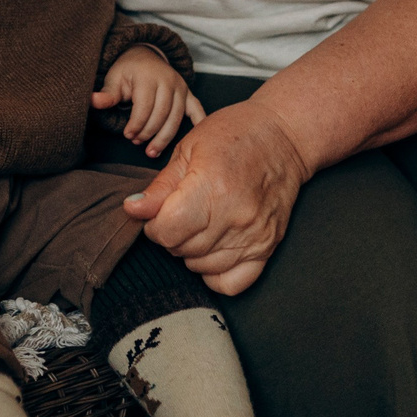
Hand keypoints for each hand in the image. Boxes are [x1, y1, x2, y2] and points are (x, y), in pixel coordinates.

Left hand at [89, 46, 205, 158]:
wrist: (144, 56)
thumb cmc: (127, 71)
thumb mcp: (114, 79)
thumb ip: (107, 94)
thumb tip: (92, 101)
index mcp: (149, 77)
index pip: (144, 107)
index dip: (136, 125)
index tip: (127, 135)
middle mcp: (168, 80)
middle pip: (161, 115)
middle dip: (148, 133)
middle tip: (137, 142)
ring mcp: (181, 87)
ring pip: (176, 118)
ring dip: (164, 137)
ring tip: (152, 150)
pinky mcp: (188, 93)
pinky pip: (197, 109)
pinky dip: (200, 122)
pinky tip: (199, 136)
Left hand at [122, 99, 309, 294]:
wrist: (284, 135)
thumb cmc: (235, 134)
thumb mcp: (188, 149)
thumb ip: (160, 187)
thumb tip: (132, 210)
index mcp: (212, 187)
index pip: (167, 230)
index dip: (155, 223)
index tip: (160, 210)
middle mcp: (235, 216)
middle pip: (181, 249)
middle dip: (171, 234)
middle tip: (180, 212)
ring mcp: (254, 235)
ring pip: (202, 266)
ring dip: (190, 251)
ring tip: (199, 224)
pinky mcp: (267, 247)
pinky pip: (232, 282)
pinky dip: (214, 273)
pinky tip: (212, 250)